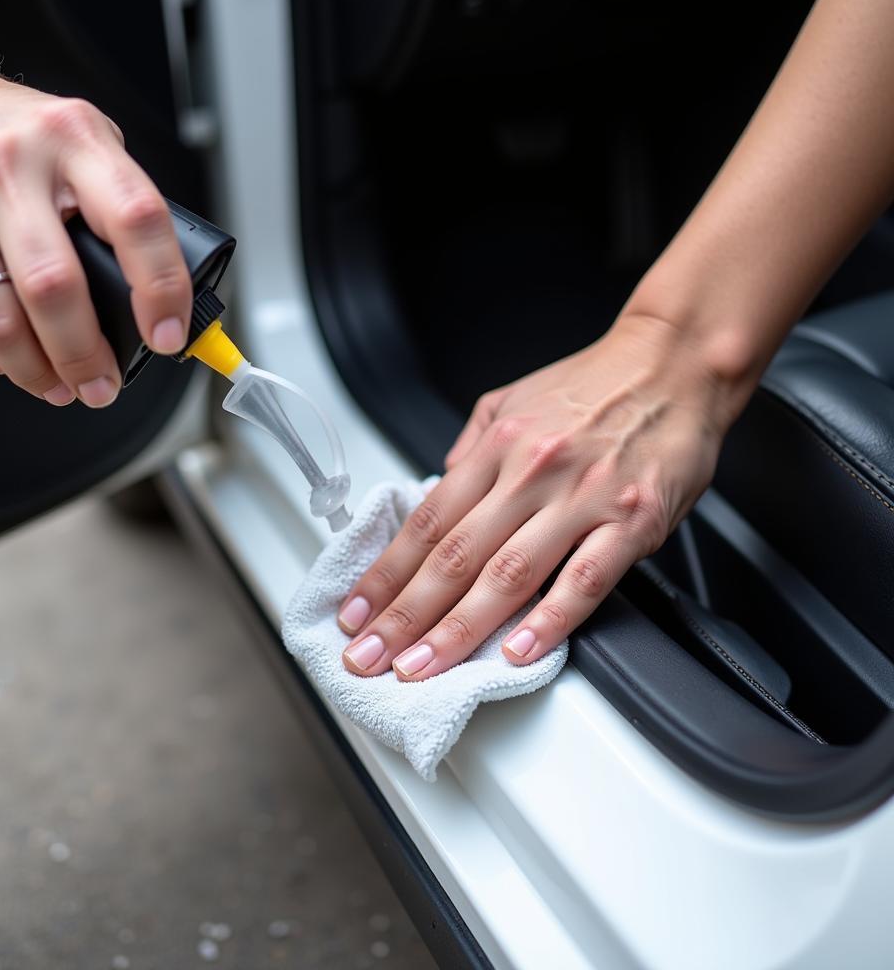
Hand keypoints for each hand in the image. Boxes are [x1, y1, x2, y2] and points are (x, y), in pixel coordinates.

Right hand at [0, 52, 190, 406]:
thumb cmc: (26, 136)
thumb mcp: (92, 144)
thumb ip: (126, 209)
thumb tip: (165, 301)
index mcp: (74, 141)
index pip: (135, 220)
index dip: (161, 288)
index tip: (167, 335)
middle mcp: (8, 167)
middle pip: (54, 287)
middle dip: (85, 355)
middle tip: (103, 385)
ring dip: (38, 372)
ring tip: (63, 386)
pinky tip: (15, 363)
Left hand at [338, 313, 740, 679]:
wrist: (675, 362)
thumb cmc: (596, 386)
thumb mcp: (511, 400)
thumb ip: (470, 449)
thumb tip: (437, 489)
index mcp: (497, 448)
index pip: (425, 523)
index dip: (385, 575)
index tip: (355, 614)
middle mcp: (530, 473)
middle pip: (453, 557)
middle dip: (403, 616)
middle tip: (369, 658)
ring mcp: (581, 498)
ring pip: (507, 575)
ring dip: (457, 630)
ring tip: (421, 667)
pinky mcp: (632, 521)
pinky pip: (584, 579)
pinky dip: (549, 620)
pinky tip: (516, 651)